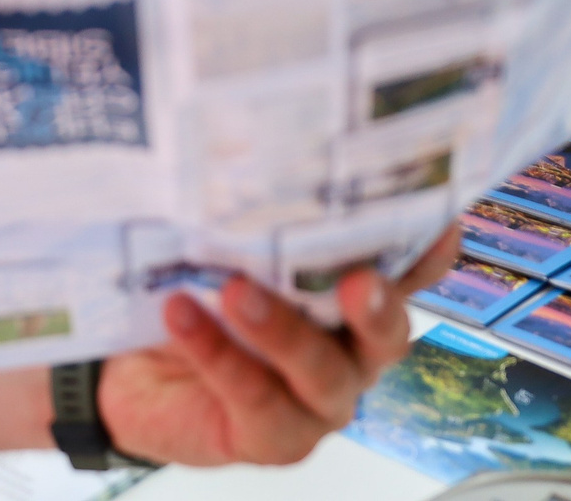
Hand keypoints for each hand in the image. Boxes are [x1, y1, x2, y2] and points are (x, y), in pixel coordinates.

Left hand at [98, 227, 458, 466]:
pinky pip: (254, 397)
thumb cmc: (196, 289)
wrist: (134, 368)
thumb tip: (248, 133)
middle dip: (377, 304)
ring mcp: (319, 400)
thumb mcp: (226, 239)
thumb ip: (255, 205)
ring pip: (320, 371)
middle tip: (357, 281)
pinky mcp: (276, 437)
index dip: (430, 245)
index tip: (437, 217)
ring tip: (235, 291)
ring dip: (282, 330)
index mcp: (356, 293)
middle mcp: (353, 349)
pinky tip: (183, 315)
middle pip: (386, 331)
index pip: (410, 268)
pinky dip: (217, 354)